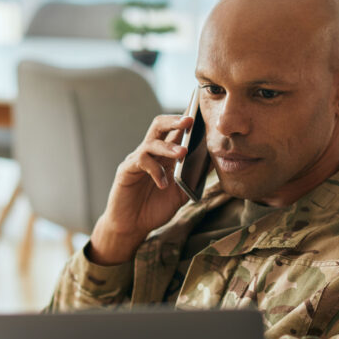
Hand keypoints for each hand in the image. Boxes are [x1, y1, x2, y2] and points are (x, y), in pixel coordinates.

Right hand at [88, 115, 193, 264]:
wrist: (133, 226)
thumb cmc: (155, 208)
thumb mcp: (181, 193)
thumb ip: (193, 178)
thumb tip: (212, 161)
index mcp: (164, 154)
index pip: (175, 130)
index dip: (186, 119)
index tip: (201, 112)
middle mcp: (150, 152)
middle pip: (159, 125)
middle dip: (174, 120)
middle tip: (190, 121)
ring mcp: (137, 159)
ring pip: (151, 142)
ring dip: (168, 146)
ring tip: (182, 153)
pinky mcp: (126, 170)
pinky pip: (141, 161)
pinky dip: (156, 171)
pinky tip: (163, 184)